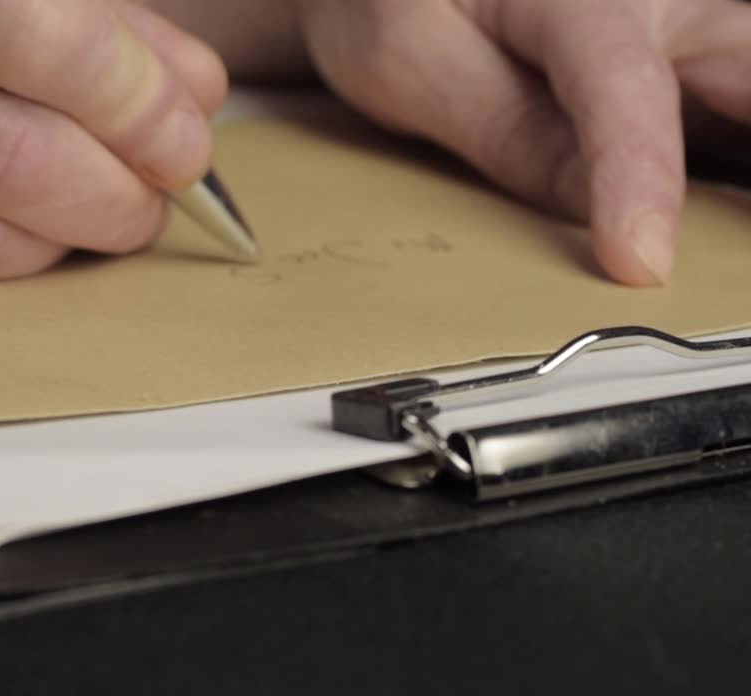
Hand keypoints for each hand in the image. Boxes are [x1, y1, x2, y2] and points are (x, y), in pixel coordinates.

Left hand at [300, 0, 750, 285]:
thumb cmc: (389, 0)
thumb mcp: (411, 65)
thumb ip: (505, 134)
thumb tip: (592, 209)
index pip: (624, 83)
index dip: (638, 176)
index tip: (641, 260)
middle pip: (745, 66)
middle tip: (743, 245)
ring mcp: (669, 20)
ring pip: (749, 81)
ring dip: (749, 152)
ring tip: (736, 236)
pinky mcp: (669, 53)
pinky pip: (728, 103)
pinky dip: (734, 149)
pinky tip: (723, 206)